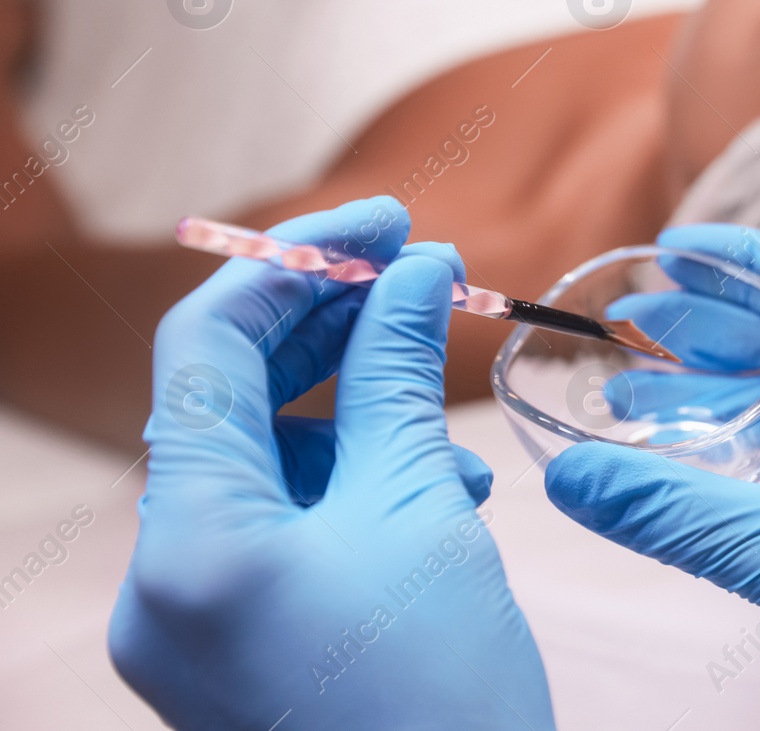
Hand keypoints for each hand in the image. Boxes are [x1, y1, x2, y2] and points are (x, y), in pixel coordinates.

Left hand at [109, 197, 553, 730]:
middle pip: (229, 397)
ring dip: (353, 408)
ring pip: (263, 460)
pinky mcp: (237, 644)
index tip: (389, 221)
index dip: (299, 263)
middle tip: (420, 273)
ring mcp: (196, 619)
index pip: (208, 346)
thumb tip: (417, 269)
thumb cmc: (442, 699)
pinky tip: (440, 491)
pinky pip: (282, 527)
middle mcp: (168, 578)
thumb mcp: (424, 514)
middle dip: (327, 325)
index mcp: (192, 540)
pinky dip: (353, 484)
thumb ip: (401, 376)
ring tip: (446, 409)